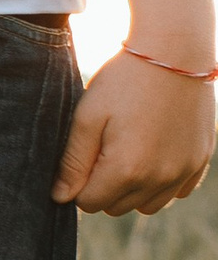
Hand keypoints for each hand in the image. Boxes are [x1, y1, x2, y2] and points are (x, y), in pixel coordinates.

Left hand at [52, 49, 214, 213]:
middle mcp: (159, 178)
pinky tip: (152, 151)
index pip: (89, 203)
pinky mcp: (200, 161)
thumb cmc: (123, 80)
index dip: (78, 184)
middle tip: (102, 149)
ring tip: (126, 152)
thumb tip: (60, 197)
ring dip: (132, 190)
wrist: (175, 51)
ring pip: (148, 206)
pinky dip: (161, 181)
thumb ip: (73, 161)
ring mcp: (184, 171)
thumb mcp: (87, 116)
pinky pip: (176, 192)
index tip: (82, 156)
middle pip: (117, 208)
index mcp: (126, 169)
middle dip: (103, 187)